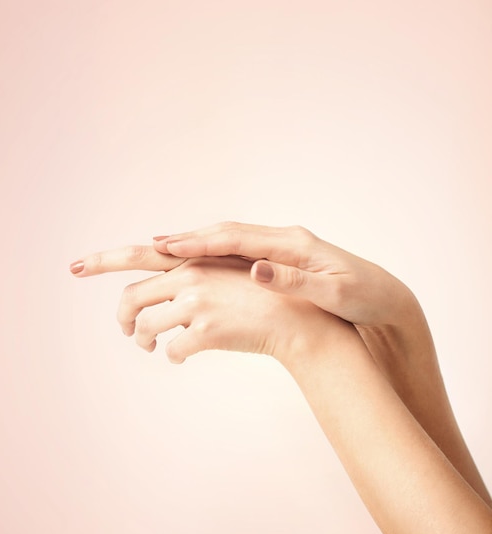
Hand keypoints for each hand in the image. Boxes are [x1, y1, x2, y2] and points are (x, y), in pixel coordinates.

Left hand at [71, 248, 343, 364]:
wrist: (301, 320)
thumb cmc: (267, 298)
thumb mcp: (229, 274)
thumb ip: (195, 277)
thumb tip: (166, 292)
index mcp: (194, 260)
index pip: (138, 254)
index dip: (103, 260)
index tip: (75, 266)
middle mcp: (191, 277)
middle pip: (131, 297)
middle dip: (120, 317)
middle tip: (123, 331)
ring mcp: (198, 304)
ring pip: (145, 328)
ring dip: (142, 340)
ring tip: (149, 345)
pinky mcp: (208, 331)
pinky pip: (173, 350)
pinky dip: (173, 355)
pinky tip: (182, 356)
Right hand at [153, 222, 416, 327]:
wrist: (385, 298)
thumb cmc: (363, 297)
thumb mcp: (334, 292)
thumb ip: (295, 279)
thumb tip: (256, 268)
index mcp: (293, 243)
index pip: (236, 238)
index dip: (199, 243)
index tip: (166, 247)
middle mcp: (283, 240)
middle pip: (225, 234)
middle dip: (186, 239)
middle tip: (149, 244)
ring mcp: (281, 248)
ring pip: (229, 242)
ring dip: (195, 246)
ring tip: (161, 251)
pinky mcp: (282, 261)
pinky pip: (239, 254)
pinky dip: (213, 256)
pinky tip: (197, 263)